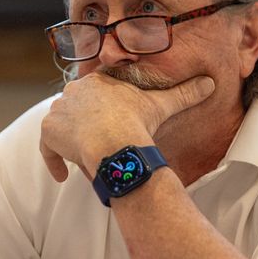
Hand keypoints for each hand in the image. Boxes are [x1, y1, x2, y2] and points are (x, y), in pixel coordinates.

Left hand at [40, 72, 214, 180]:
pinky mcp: (48, 132)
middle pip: (74, 107)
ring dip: (68, 141)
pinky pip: (47, 148)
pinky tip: (62, 176)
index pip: (93, 91)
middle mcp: (73, 92)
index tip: (105, 121)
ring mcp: (58, 111)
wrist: (114, 141)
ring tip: (82, 158)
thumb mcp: (163, 105)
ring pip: (60, 126)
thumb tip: (211, 83)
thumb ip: (184, 93)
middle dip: (82, 123)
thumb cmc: (138, 122)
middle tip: (94, 143)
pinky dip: (53, 161)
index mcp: (97, 81)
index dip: (98, 107)